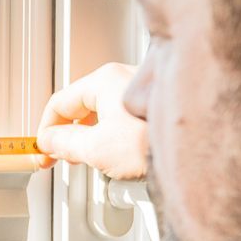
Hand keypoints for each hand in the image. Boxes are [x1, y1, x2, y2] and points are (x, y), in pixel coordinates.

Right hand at [35, 63, 147, 179]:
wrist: (198, 152)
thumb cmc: (154, 142)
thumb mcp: (96, 149)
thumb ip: (64, 143)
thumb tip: (49, 141)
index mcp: (103, 81)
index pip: (59, 103)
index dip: (45, 130)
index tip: (43, 150)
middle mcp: (122, 80)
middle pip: (81, 108)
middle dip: (69, 135)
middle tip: (64, 158)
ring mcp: (139, 94)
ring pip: (101, 116)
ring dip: (91, 139)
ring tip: (94, 161)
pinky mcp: (153, 110)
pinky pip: (121, 121)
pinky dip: (112, 139)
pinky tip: (118, 158)